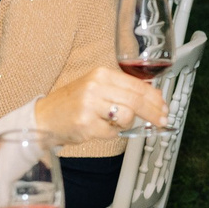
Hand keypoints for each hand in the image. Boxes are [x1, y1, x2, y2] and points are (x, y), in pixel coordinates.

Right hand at [34, 66, 165, 142]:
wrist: (44, 118)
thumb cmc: (72, 103)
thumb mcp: (96, 87)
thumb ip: (121, 90)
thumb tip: (153, 97)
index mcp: (100, 74)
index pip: (137, 85)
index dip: (155, 98)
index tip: (164, 107)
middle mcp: (95, 87)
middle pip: (136, 100)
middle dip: (154, 113)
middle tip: (162, 120)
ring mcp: (90, 106)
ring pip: (127, 116)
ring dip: (127, 123)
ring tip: (115, 122)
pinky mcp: (86, 124)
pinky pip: (112, 132)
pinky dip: (112, 133)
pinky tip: (102, 129)